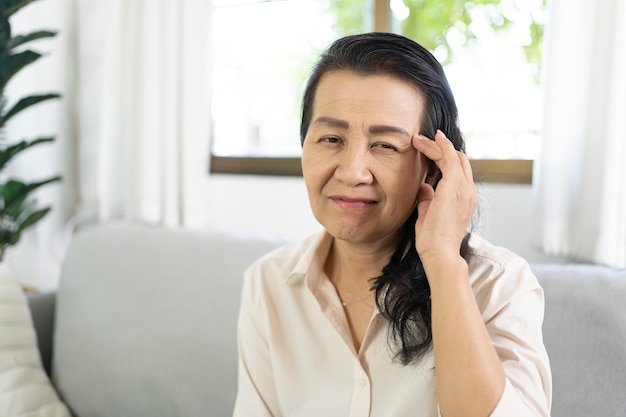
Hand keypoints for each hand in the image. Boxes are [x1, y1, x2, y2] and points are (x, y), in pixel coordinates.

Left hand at [411, 130, 477, 265]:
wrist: (439, 253)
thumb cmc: (433, 239)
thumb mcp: (429, 213)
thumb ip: (428, 198)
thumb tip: (424, 186)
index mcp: (464, 198)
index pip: (458, 171)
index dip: (443, 157)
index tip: (427, 149)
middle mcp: (468, 191)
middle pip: (458, 159)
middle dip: (439, 147)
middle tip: (419, 141)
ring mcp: (463, 188)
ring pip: (453, 156)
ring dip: (435, 145)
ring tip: (417, 140)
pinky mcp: (454, 186)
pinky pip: (449, 158)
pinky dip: (441, 145)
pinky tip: (431, 139)